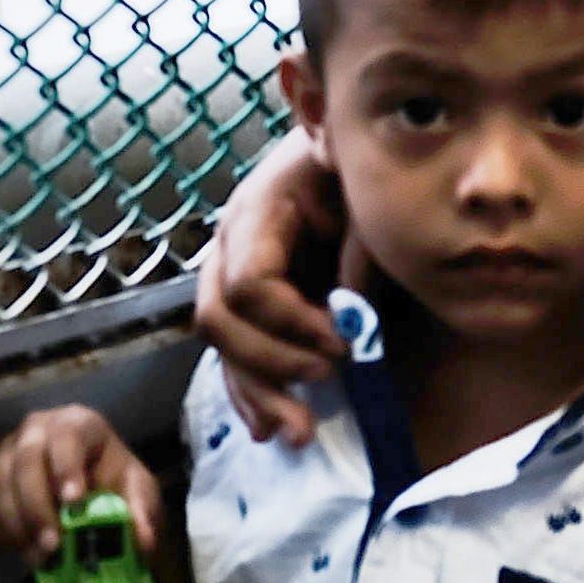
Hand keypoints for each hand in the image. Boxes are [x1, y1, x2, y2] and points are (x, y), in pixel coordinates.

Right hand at [0, 406, 163, 565]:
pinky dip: (2, 528)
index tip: (73, 501)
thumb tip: (144, 541)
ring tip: (40, 556)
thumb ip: (141, 512)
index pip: (67, 436)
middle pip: (27, 459)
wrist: (91, 488)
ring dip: (18, 522)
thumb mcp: (137, 493)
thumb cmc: (114, 481)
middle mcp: (38, 429)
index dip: (66, 467)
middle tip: (53, 545)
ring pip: (1, 481)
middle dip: (38, 505)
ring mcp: (10, 451)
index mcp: (78, 423)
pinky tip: (23, 550)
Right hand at [193, 125, 350, 445]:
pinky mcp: (243, 301)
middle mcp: (228, 245)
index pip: (248, 284)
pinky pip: (233, 352)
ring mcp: (228, 273)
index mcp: (255, 210)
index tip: (345, 341)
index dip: (291, 321)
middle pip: (220, 320)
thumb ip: (358, 253)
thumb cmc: (354, 169)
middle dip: (271, 362)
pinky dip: (251, 391)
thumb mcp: (363, 198)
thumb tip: (352, 321)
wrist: (340, 149)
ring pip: (221, 345)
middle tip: (331, 375)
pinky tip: (268, 428)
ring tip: (299, 433)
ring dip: (258, 393)